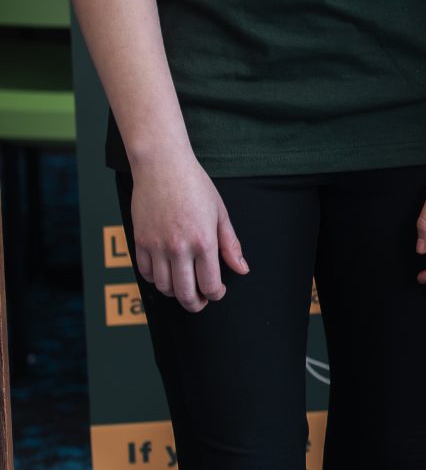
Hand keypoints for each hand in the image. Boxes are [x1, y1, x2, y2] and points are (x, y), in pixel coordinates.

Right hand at [129, 150, 247, 312]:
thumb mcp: (220, 213)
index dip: (216, 295)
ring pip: (164, 286)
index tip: (217, 292)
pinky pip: (146, 273)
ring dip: (175, 292)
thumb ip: (230, 244)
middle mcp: (179, 248)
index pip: (210, 285)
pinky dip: (156, 279)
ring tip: (183, 285)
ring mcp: (157, 246)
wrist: (162, 166)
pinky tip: (165, 273)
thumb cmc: (194, 185)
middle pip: (185, 293)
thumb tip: (241, 269)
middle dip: (195, 304)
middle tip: (199, 302)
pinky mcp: (140, 241)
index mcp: (203, 241)